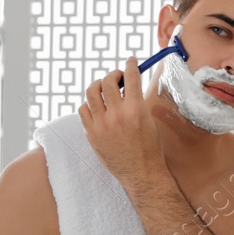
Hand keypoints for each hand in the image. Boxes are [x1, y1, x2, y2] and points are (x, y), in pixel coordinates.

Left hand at [78, 58, 167, 192]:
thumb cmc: (150, 148)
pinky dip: (89, 104)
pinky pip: (83, 110)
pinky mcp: (91, 134)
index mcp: (135, 109)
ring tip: (105, 89)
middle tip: (118, 78)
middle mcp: (116, 115)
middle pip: (107, 80)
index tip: (131, 60)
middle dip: (114, 74)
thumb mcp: (149, 120)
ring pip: (91, 91)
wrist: (141, 173)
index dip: (131, 64)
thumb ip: (138, 102)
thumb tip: (129, 86)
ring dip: (99, 85)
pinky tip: (97, 107)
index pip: (131, 76)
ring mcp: (101, 124)